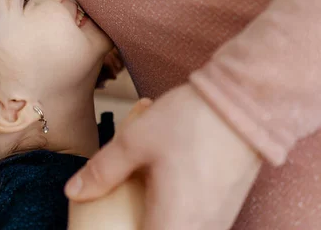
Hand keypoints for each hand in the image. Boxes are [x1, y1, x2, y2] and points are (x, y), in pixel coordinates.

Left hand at [65, 84, 262, 229]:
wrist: (246, 102)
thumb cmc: (191, 121)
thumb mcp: (135, 142)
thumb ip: (102, 172)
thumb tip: (74, 190)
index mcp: (173, 225)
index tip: (107, 223)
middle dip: (135, 225)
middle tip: (122, 212)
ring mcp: (216, 222)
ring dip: (157, 221)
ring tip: (142, 199)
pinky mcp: (225, 208)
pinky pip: (194, 223)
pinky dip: (174, 215)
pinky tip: (165, 191)